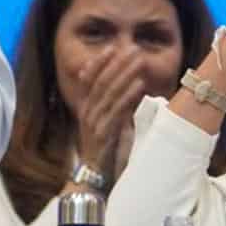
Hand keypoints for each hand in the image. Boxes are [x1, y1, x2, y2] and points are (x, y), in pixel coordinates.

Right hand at [74, 47, 151, 176]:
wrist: (92, 177)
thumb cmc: (101, 148)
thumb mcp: (102, 123)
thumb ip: (107, 104)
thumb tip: (121, 87)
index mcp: (85, 108)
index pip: (89, 79)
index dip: (99, 62)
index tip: (112, 47)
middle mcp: (87, 112)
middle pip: (101, 82)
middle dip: (117, 63)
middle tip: (132, 48)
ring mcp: (94, 123)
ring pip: (109, 93)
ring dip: (125, 74)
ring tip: (138, 60)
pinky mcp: (103, 134)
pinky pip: (117, 111)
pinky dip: (128, 95)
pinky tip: (139, 84)